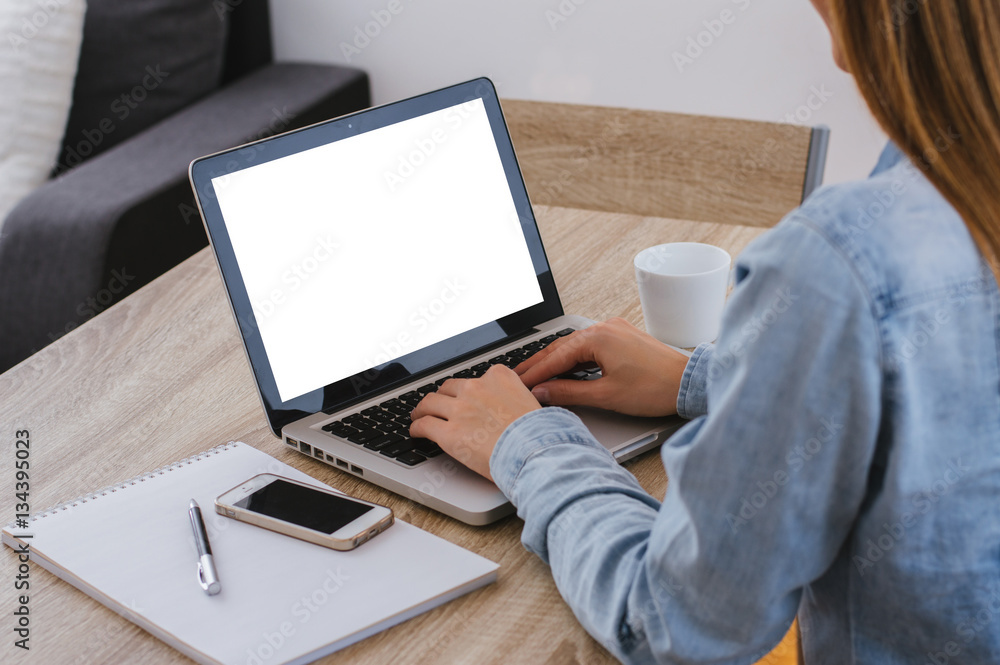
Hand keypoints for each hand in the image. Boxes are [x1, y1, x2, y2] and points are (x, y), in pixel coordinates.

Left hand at [410, 365, 541, 479]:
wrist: (535, 452)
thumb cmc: (540, 434)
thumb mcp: (532, 402)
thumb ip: (517, 397)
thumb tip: (516, 405)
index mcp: (498, 377)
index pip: (476, 378)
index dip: (468, 390)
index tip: (466, 396)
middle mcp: (477, 388)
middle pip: (449, 388)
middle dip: (442, 397)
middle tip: (438, 405)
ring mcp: (461, 410)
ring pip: (430, 403)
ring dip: (422, 409)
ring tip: (419, 415)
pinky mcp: (449, 433)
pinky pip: (424, 425)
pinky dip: (416, 428)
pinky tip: (415, 432)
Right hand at [516, 318, 688, 416]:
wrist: (689, 383)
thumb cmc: (655, 388)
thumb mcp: (606, 395)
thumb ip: (569, 392)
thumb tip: (544, 392)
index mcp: (598, 337)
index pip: (555, 356)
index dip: (535, 373)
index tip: (519, 385)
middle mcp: (605, 328)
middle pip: (562, 347)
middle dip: (539, 363)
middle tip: (518, 377)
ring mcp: (615, 330)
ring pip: (575, 345)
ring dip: (556, 360)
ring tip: (537, 374)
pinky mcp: (624, 337)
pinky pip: (591, 345)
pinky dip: (575, 357)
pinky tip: (567, 367)